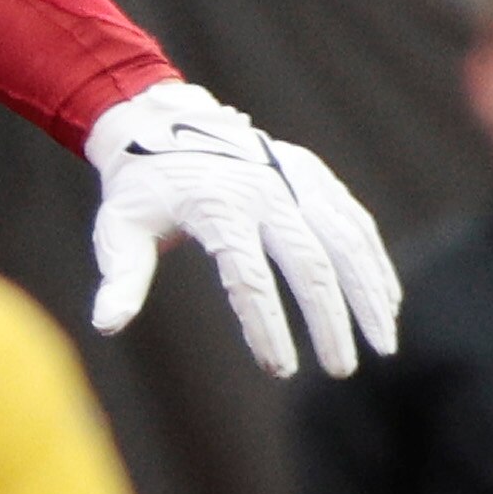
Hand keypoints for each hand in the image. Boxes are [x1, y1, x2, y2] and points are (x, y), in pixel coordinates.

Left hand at [87, 79, 400, 377]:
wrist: (159, 122)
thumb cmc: (140, 188)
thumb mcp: (119, 228)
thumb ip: (121, 278)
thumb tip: (106, 326)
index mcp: (214, 204)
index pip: (247, 276)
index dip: (265, 326)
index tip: (279, 370)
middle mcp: (261, 187)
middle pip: (308, 261)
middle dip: (329, 320)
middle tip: (340, 371)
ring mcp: (291, 176)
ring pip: (345, 240)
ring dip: (369, 294)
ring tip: (383, 346)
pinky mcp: (311, 172)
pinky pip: (354, 220)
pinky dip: (374, 262)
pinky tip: (386, 304)